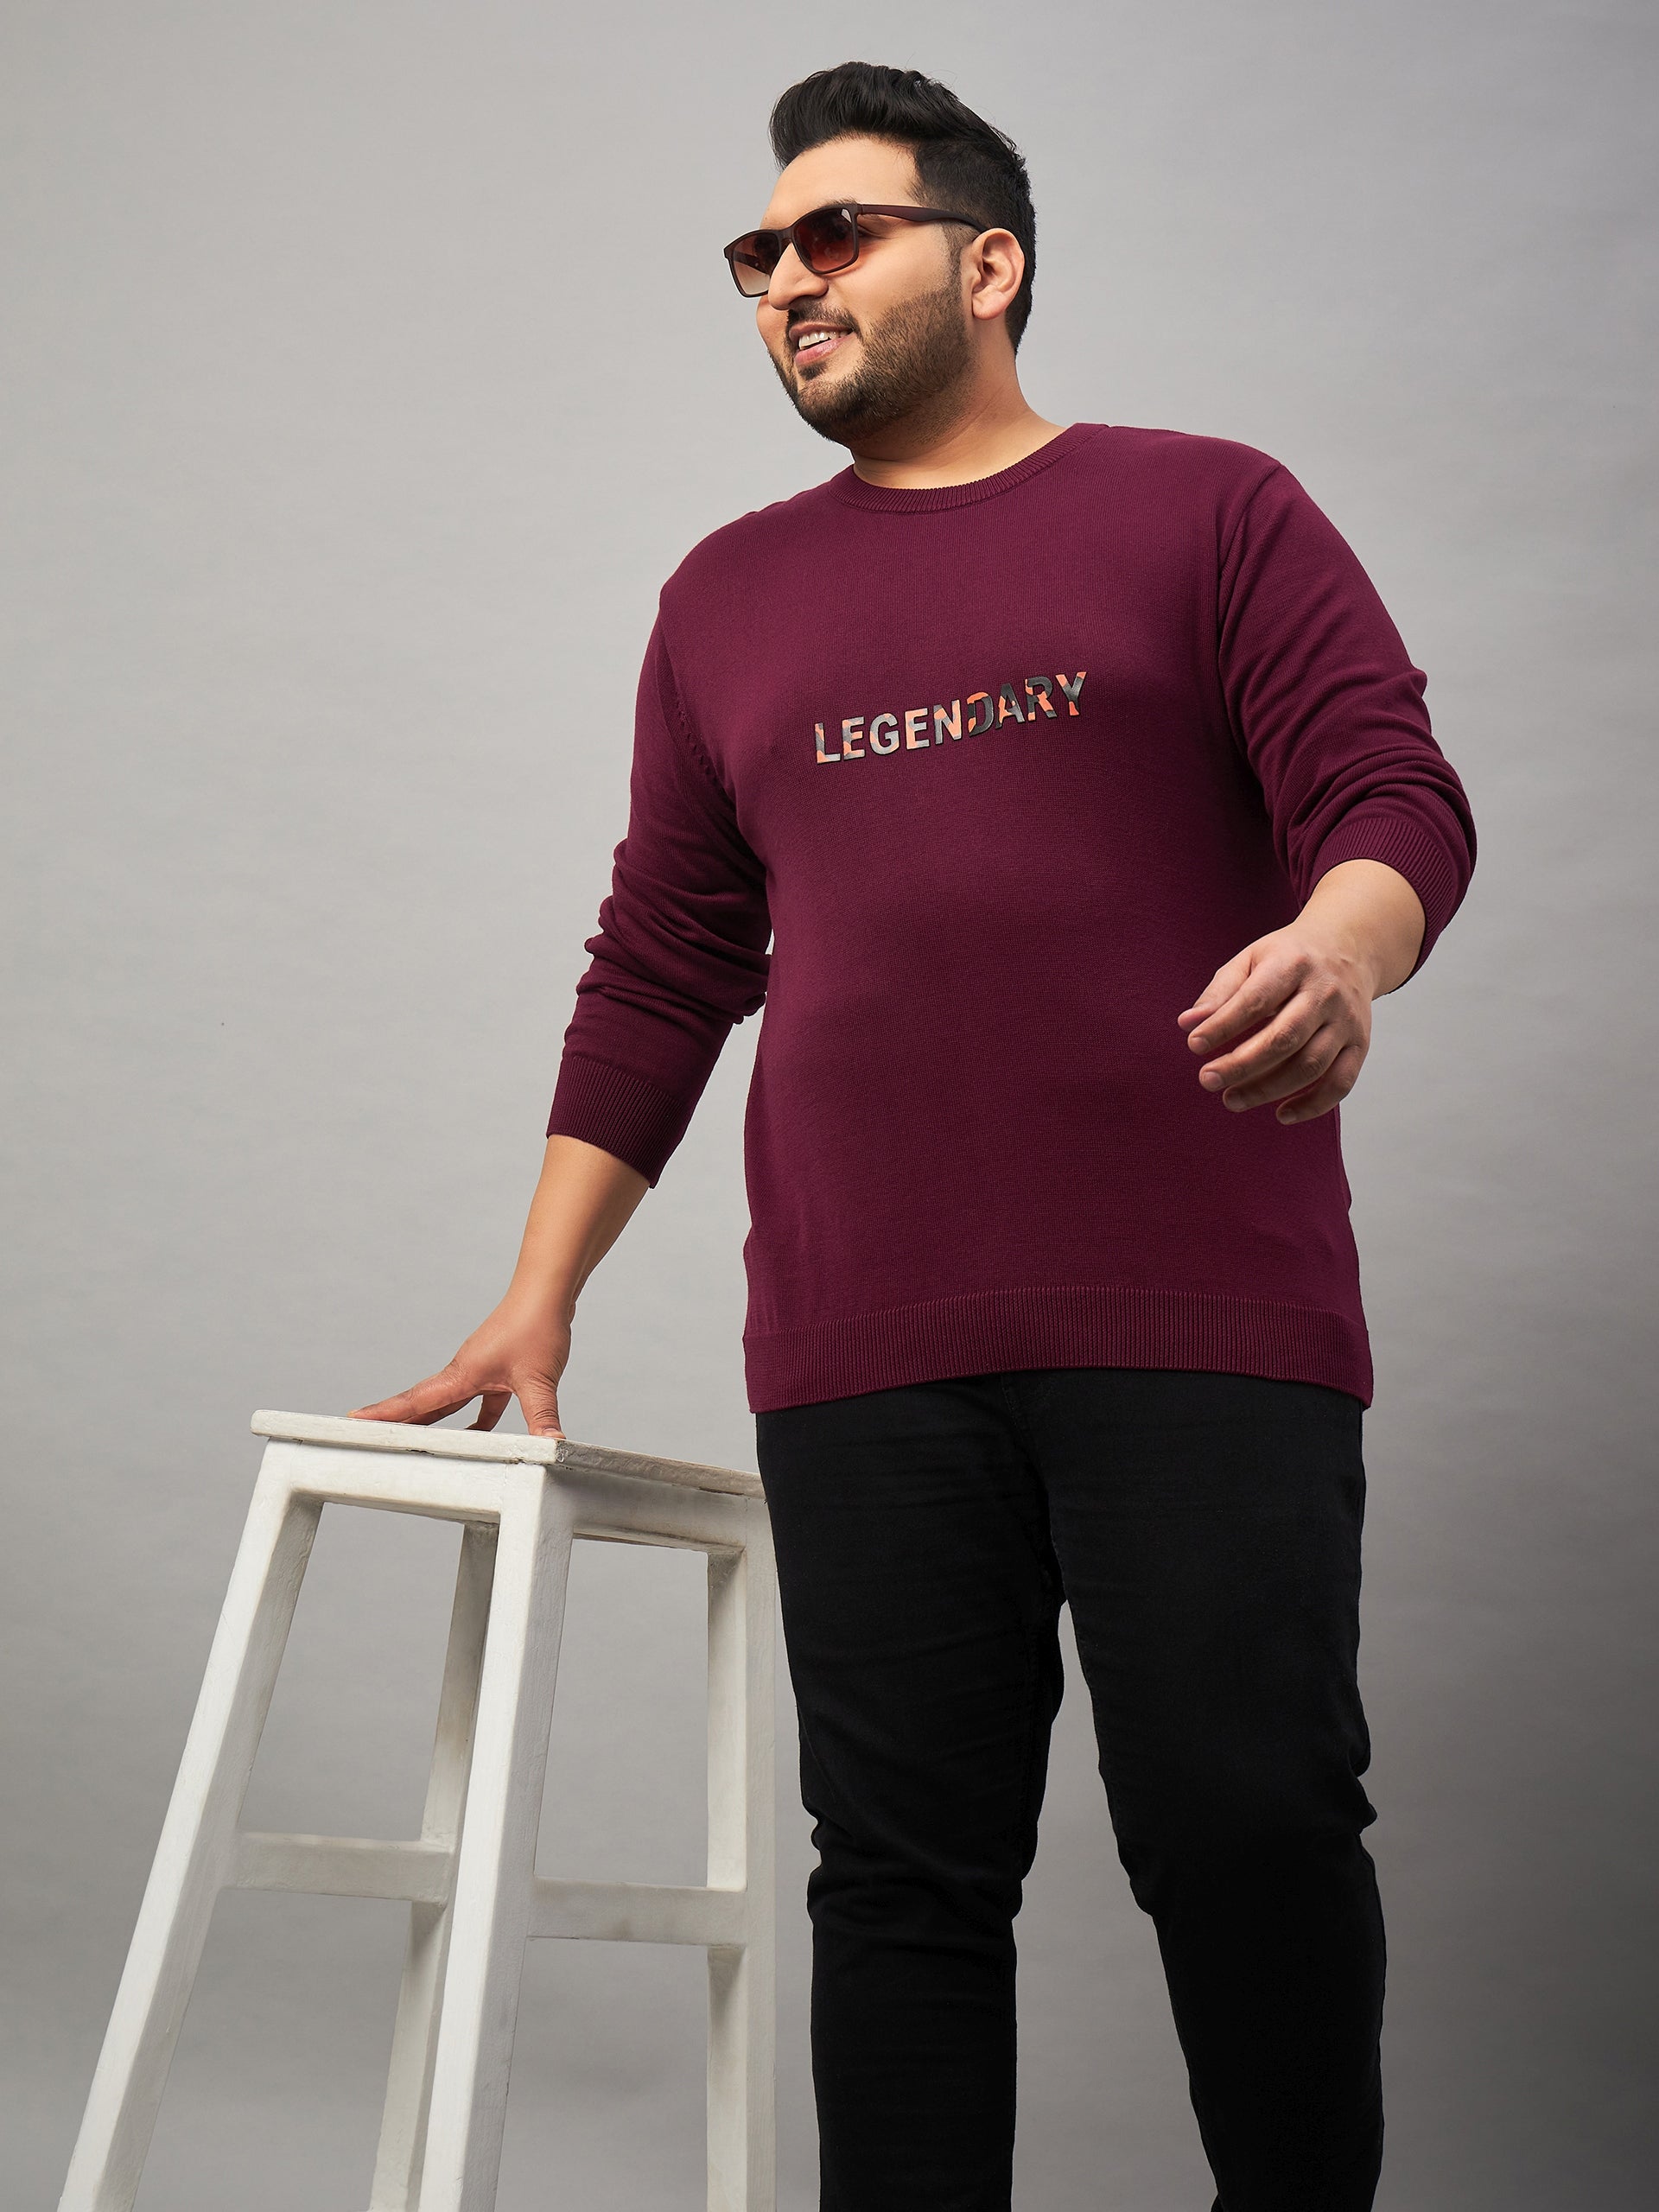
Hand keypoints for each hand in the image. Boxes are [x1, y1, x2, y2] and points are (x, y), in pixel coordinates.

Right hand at [349, 1292, 571, 1438]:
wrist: (547, 1292)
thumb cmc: (535, 1324)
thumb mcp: (538, 1379)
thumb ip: (542, 1415)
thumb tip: (550, 1444)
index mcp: (462, 1373)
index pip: (416, 1400)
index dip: (385, 1414)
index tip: (352, 1420)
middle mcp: (464, 1372)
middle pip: (423, 1404)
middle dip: (398, 1423)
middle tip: (368, 1439)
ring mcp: (480, 1370)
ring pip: (450, 1404)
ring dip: (436, 1424)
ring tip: (418, 1446)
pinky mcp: (497, 1371)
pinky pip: (481, 1402)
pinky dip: (480, 1420)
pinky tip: (485, 1438)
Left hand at [1177, 859, 1425, 1123]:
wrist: (1349, 948)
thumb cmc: (1289, 959)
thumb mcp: (1252, 959)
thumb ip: (1220, 992)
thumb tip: (1188, 1024)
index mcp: (1294, 965)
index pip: (1256, 1000)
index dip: (1224, 1025)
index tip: (1194, 1045)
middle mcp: (1326, 993)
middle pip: (1285, 1038)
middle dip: (1242, 1065)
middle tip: (1207, 1080)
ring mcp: (1346, 1021)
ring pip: (1310, 1065)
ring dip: (1268, 1089)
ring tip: (1231, 1099)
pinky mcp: (1359, 1044)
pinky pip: (1341, 1083)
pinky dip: (1313, 1105)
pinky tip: (1282, 1114)